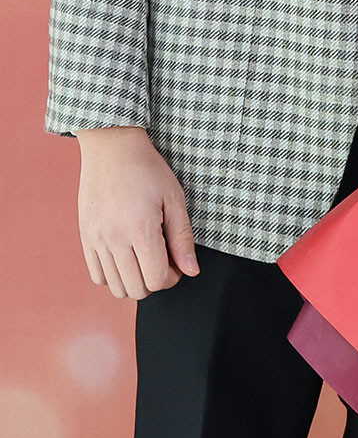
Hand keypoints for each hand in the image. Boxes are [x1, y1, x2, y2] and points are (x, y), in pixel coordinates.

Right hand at [76, 126, 199, 299]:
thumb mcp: (174, 198)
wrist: (112, 148)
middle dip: (156, 280)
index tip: (177, 261)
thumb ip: (182, 238)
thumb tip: (191, 271)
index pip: (157, 279)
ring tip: (144, 257)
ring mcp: (96, 239)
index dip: (173, 277)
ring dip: (135, 280)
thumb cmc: (147, 169)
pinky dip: (114, 276)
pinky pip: (98, 276)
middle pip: (137, 289)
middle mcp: (114, 238)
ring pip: (116, 287)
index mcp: (140, 228)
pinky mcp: (85, 237)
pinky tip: (126, 257)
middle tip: (163, 259)